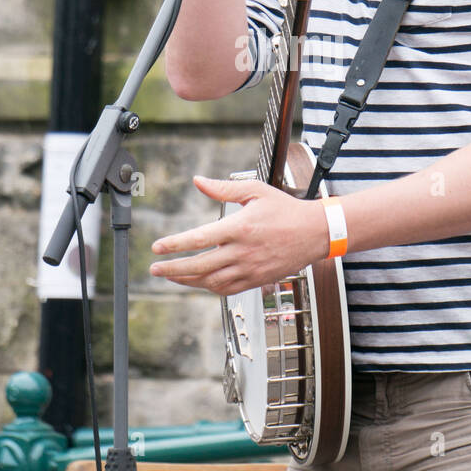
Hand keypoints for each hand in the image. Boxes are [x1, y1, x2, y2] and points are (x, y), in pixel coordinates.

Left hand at [149, 174, 329, 295]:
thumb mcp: (255, 191)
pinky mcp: (257, 280)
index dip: (175, 244)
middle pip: (199, 265)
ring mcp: (250, 268)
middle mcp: (242, 251)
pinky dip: (209, 287)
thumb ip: (224, 188)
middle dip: (173, 269)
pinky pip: (227, 289)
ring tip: (173, 276)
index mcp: (239, 227)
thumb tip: (199, 181)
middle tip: (155, 269)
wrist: (315, 233)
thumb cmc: (286, 210)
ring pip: (211, 281)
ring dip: (188, 280)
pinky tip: (200, 281)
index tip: (157, 248)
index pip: (199, 238)